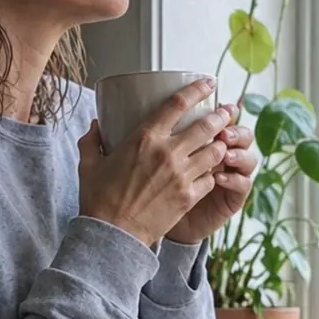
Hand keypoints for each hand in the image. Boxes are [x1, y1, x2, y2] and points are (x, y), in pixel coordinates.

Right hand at [78, 78, 231, 247]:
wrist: (112, 235)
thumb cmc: (98, 200)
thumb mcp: (89, 165)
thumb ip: (92, 141)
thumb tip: (94, 126)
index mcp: (144, 138)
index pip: (178, 104)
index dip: (198, 89)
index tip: (209, 83)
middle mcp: (168, 152)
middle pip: (207, 125)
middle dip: (222, 115)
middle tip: (228, 110)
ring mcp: (181, 175)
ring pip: (215, 151)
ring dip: (222, 143)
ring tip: (225, 139)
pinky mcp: (188, 197)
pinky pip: (210, 178)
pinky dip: (213, 172)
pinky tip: (212, 171)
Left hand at [166, 110, 256, 244]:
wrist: (157, 223)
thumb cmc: (154, 186)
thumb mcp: (157, 157)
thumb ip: (166, 136)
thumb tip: (160, 108)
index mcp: (208, 141)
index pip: (223, 121)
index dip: (224, 112)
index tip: (218, 108)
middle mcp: (223, 155)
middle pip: (242, 135)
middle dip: (234, 130)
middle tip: (223, 132)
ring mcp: (231, 176)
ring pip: (248, 157)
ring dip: (239, 153)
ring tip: (226, 155)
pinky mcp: (232, 198)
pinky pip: (243, 185)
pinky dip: (234, 179)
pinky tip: (219, 179)